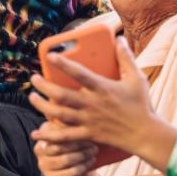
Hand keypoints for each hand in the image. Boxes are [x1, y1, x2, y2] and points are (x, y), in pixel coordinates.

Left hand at [28, 38, 152, 152]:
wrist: (145, 134)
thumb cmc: (141, 105)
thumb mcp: (137, 78)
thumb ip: (126, 58)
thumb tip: (120, 39)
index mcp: (102, 88)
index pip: (79, 73)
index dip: (63, 63)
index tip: (49, 55)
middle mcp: (92, 104)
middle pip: (62, 95)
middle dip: (44, 86)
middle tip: (34, 79)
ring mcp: (89, 120)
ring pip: (59, 114)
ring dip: (41, 106)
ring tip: (32, 97)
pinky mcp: (88, 135)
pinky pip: (65, 136)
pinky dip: (49, 136)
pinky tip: (36, 134)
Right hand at [33, 128, 103, 175]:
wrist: (77, 172)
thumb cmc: (76, 146)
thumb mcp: (72, 132)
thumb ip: (71, 123)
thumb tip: (74, 113)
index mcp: (42, 135)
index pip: (55, 132)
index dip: (73, 133)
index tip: (88, 131)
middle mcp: (39, 150)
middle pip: (60, 146)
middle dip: (79, 146)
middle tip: (93, 145)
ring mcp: (44, 166)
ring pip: (66, 160)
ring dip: (83, 157)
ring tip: (93, 153)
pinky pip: (70, 173)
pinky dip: (84, 167)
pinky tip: (90, 162)